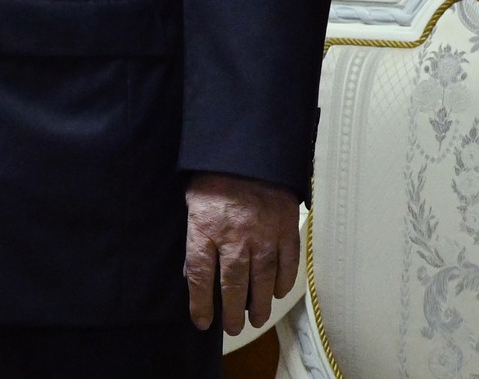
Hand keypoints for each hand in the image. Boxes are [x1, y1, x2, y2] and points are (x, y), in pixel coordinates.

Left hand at [184, 172, 300, 334]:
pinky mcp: (285, 230)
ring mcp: (262, 236)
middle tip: (233, 327)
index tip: (202, 322)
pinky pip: (287, 264)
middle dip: (232, 312)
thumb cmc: (214, 177)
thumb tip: (191, 272)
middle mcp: (234, 238)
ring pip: (262, 281)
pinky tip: (277, 293)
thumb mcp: (193, 204)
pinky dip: (284, 282)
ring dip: (259, 305)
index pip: (200, 276)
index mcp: (205, 229)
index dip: (201, 304)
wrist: (248, 151)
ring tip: (255, 319)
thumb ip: (194, 239)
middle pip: (233, 286)